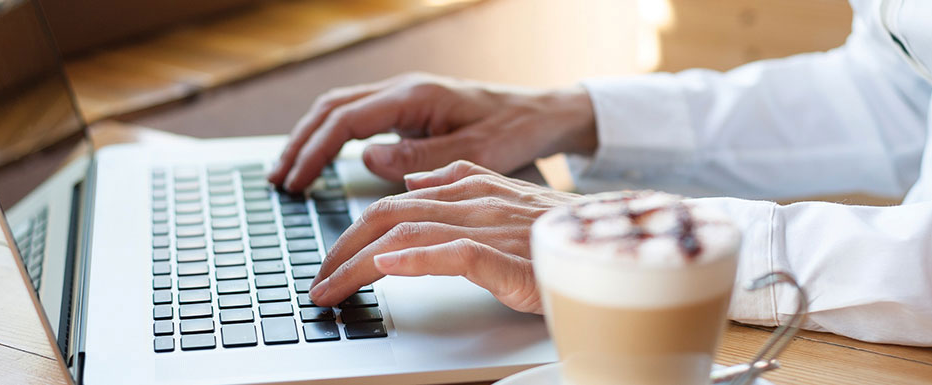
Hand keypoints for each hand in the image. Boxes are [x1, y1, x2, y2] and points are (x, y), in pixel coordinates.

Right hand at [268, 73, 596, 190]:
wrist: (542, 114)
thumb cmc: (515, 132)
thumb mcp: (474, 152)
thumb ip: (421, 157)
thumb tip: (367, 158)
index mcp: (415, 97)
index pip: (345, 120)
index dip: (315, 151)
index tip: (296, 181)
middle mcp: (404, 91)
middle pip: (332, 109)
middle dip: (300, 144)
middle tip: (279, 181)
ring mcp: (405, 98)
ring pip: (341, 110)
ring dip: (311, 138)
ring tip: (289, 172)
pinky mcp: (410, 110)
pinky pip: (358, 117)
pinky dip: (331, 136)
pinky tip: (322, 160)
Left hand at [307, 160, 581, 313]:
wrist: (614, 242)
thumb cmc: (558, 229)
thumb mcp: (505, 198)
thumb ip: (459, 183)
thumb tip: (412, 183)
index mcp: (470, 187)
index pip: (394, 205)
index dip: (353, 232)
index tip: (329, 263)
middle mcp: (474, 201)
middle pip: (388, 216)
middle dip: (342, 249)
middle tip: (317, 282)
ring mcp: (490, 227)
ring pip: (409, 235)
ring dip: (360, 263)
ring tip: (332, 288)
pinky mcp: (507, 257)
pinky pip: (453, 254)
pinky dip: (415, 259)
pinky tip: (388, 268)